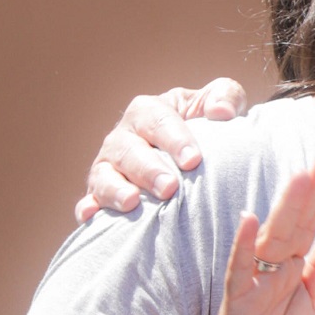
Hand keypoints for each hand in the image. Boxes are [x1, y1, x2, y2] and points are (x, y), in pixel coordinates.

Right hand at [78, 81, 248, 220]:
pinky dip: (89, 207)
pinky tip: (92, 217)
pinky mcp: (100, 191)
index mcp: (149, 111)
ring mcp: (109, 164)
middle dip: (148, 169)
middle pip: (129, 150)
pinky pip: (89, 199)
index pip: (159, 120)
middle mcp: (124, 136)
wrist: (194, 157)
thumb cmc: (209, 126)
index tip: (193, 161)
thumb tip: (221, 111)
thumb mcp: (222, 103)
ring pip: (104, 174)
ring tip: (132, 203)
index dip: (175, 140)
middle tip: (169, 188)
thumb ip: (226, 97)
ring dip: (116, 189)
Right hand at [201, 162, 314, 314]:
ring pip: (271, 241)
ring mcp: (253, 285)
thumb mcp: (311, 306)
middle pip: (292, 226)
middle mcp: (272, 271)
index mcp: (292, 270)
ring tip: (298, 178)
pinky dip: (243, 246)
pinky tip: (250, 219)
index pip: (308, 228)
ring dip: (284, 209)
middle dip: (307, 195)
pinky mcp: (238, 305)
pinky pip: (240, 272)